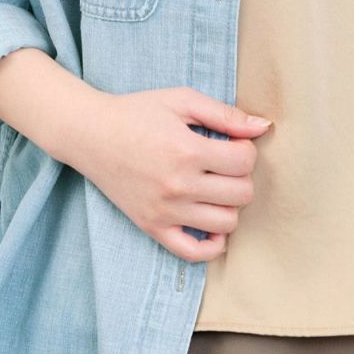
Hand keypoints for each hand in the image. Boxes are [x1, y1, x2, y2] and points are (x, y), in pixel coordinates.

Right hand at [71, 86, 271, 261]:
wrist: (90, 134)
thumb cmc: (137, 112)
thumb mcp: (181, 101)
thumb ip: (224, 114)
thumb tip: (263, 127)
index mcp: (187, 151)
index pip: (245, 162)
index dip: (246, 150)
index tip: (231, 144)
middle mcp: (178, 185)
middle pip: (242, 194)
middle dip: (241, 176)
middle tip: (223, 165)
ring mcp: (165, 211)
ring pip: (226, 224)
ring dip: (229, 205)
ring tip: (215, 189)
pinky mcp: (152, 227)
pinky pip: (194, 253)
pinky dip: (212, 245)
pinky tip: (211, 224)